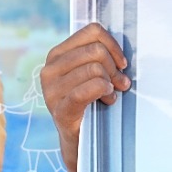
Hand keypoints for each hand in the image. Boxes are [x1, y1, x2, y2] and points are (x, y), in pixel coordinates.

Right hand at [40, 24, 129, 171]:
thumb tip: (121, 53)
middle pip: (95, 50)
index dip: (113, 45)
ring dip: (111, 82)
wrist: (79, 140)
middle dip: (114, 67)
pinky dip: (103, 91)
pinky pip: (88, 89)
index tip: (121, 62)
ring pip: (94, 68)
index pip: (91, 31)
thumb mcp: (91, 74)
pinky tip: (108, 99)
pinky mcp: (60, 110)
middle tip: (120, 83)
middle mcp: (49, 69)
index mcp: (57, 55)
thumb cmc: (89, 102)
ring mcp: (51, 90)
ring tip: (111, 95)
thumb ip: (99, 57)